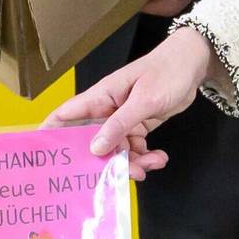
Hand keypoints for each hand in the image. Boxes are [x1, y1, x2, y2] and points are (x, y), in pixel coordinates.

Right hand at [42, 26, 221, 180]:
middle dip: (103, 161)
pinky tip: (159, 157)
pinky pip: (135, 148)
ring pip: (117, 149)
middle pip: (93, 141)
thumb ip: (119, 124)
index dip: (51, 133)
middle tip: (117, 176)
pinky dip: (146, 157)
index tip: (44, 157)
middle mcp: (108, 110)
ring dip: (132, 162)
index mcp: (100, 97)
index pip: (66, 115)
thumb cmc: (166, 72)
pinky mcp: (140, 125)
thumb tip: (95, 148)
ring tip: (151, 164)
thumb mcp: (143, 100)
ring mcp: (124, 119)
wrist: (193, 63)